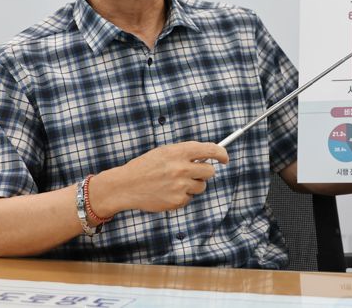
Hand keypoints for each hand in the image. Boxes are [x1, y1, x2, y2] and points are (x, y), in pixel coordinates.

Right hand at [90, 141, 228, 215]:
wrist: (125, 185)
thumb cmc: (145, 167)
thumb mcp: (164, 152)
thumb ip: (185, 153)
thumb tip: (208, 156)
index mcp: (179, 152)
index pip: (210, 150)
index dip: (222, 154)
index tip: (225, 158)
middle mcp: (182, 168)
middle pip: (210, 171)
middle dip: (205, 172)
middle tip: (195, 173)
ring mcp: (180, 185)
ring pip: (201, 186)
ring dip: (193, 185)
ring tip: (175, 183)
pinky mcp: (177, 200)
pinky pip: (189, 198)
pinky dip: (182, 196)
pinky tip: (168, 192)